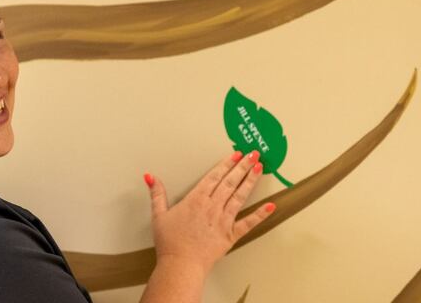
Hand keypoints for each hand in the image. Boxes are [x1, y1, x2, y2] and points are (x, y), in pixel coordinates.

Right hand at [144, 150, 274, 275]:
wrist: (180, 265)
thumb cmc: (170, 242)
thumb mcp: (158, 215)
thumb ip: (157, 193)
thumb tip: (150, 176)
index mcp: (196, 199)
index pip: (214, 176)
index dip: (226, 164)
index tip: (236, 154)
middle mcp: (212, 206)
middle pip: (230, 182)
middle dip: (243, 166)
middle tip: (253, 154)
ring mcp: (223, 220)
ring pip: (240, 196)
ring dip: (250, 181)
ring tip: (260, 168)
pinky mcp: (231, 235)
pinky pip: (248, 223)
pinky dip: (260, 214)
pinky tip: (270, 206)